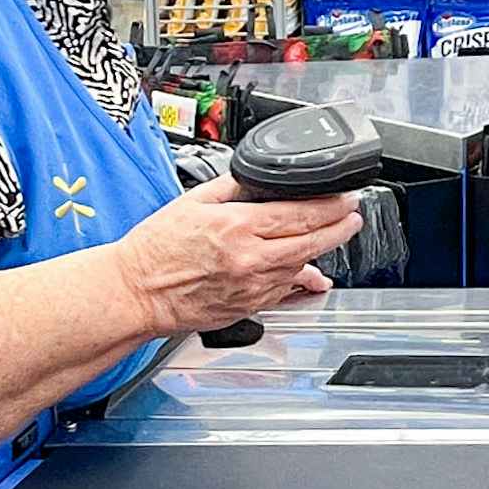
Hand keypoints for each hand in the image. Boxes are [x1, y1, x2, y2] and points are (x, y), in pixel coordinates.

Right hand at [114, 176, 368, 335]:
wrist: (134, 293)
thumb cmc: (155, 248)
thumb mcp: (193, 201)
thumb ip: (233, 188)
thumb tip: (264, 181)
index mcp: (237, 228)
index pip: (299, 214)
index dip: (331, 206)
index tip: (346, 198)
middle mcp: (249, 260)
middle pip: (311, 243)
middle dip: (340, 228)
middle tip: (354, 216)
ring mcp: (250, 287)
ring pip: (301, 267)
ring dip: (321, 252)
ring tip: (334, 235)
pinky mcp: (247, 308)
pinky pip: (284, 291)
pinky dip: (300, 278)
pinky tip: (310, 273)